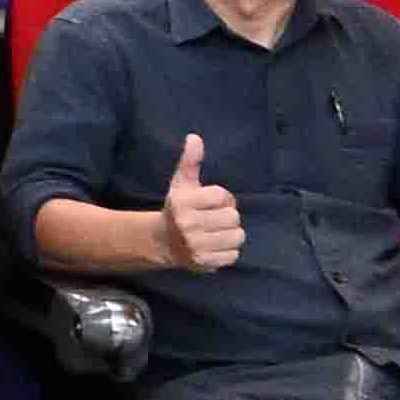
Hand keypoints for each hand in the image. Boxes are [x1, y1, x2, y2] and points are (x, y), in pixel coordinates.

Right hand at [154, 134, 241, 273]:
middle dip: (227, 217)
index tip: (210, 203)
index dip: (221, 198)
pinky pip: (233, 254)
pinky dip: (228, 251)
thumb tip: (194, 137)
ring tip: (216, 232)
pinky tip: (215, 246)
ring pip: (237, 236)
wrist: (163, 242)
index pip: (223, 196)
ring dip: (231, 234)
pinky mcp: (204, 261)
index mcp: (183, 204)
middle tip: (214, 219)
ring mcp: (196, 245)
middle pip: (233, 217)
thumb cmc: (178, 209)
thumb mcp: (181, 184)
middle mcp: (188, 225)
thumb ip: (190, 161)